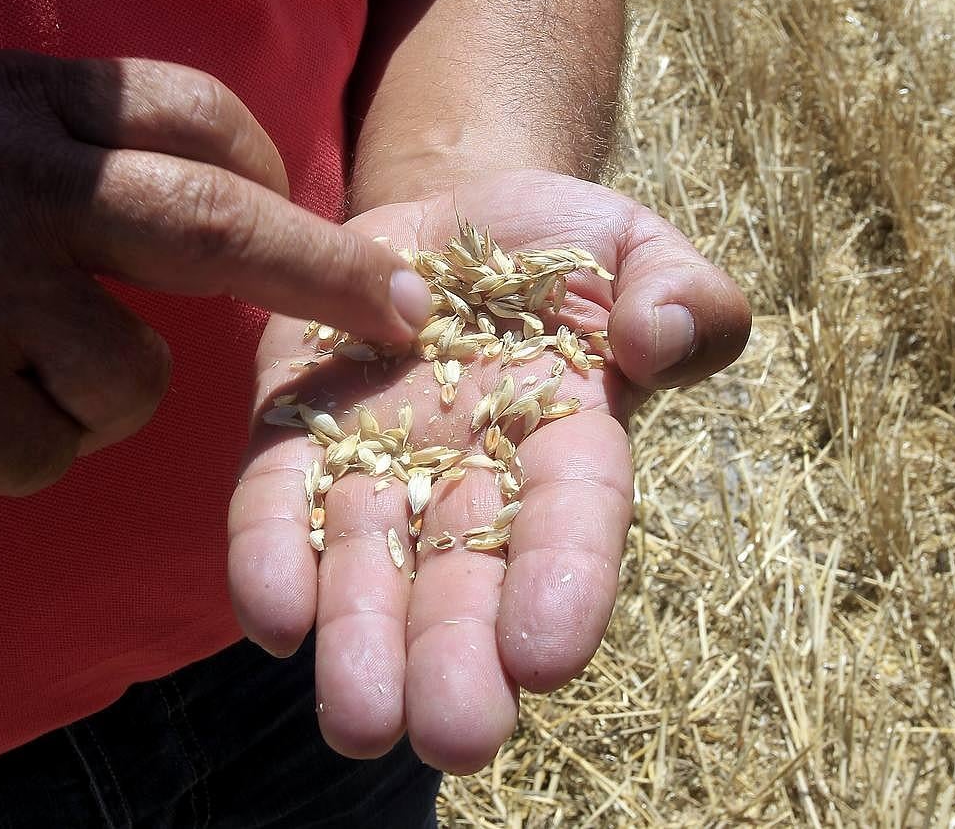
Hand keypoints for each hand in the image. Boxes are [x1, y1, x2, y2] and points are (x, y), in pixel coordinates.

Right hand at [0, 51, 428, 494]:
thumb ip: (78, 154)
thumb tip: (230, 202)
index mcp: (19, 106)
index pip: (193, 115)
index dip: (271, 169)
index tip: (315, 221)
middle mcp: (9, 186)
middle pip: (220, 226)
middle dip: (332, 275)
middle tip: (403, 313)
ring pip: (136, 378)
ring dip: (100, 396)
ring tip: (4, 370)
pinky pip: (53, 450)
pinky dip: (23, 449)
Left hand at [229, 169, 750, 772]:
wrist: (455, 218)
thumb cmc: (562, 247)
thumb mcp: (643, 252)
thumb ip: (683, 297)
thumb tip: (652, 343)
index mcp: (566, 444)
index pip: (572, 522)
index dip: (565, 585)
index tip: (548, 655)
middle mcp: (468, 476)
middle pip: (464, 578)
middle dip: (456, 658)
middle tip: (451, 735)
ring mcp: (376, 458)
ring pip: (366, 560)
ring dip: (359, 638)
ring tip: (358, 717)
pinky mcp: (295, 427)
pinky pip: (278, 497)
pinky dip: (272, 555)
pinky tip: (272, 618)